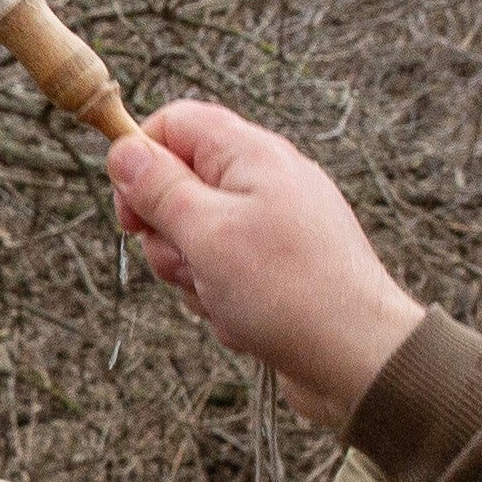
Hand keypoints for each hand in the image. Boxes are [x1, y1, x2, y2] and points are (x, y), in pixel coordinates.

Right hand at [100, 102, 427, 427]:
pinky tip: (244, 320)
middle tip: (188, 262)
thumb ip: (159, 188)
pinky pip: (222, 272)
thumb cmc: (287, 290)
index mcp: (251, 154)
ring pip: (194, 237)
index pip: (175, 123)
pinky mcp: (276, 268)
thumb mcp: (206, 232)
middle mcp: (264, 181)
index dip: (141, 160)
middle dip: (166, 234)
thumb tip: (123, 149)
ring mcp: (271, 226)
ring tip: (223, 298)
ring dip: (192, 275)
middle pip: (178, 186)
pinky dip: (220, 298)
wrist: (358, 357)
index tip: (131, 214)